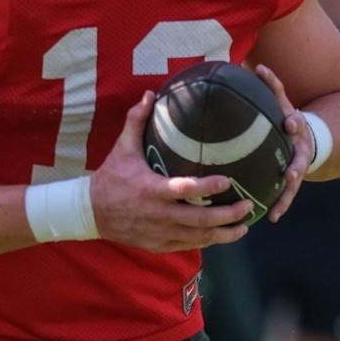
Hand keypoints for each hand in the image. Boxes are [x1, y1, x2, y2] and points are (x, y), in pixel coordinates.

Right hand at [89, 93, 253, 251]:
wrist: (90, 213)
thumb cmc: (110, 178)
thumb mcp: (122, 149)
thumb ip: (137, 121)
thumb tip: (151, 94)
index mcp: (152, 190)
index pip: (186, 190)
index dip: (208, 187)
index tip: (229, 181)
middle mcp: (159, 215)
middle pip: (201, 220)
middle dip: (229, 215)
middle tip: (248, 206)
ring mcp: (160, 232)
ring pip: (199, 238)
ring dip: (224, 233)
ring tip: (244, 226)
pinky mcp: (159, 244)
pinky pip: (189, 246)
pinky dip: (208, 241)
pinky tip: (222, 235)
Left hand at [254, 64, 314, 221]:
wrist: (310, 140)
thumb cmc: (287, 120)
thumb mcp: (283, 103)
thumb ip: (273, 86)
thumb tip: (259, 66)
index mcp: (297, 128)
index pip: (296, 123)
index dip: (293, 123)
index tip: (290, 123)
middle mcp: (300, 149)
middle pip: (300, 159)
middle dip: (296, 167)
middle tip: (290, 175)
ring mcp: (298, 167)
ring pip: (294, 183)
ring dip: (287, 194)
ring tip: (279, 208)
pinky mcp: (292, 182)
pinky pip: (287, 196)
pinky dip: (280, 206)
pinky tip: (271, 218)